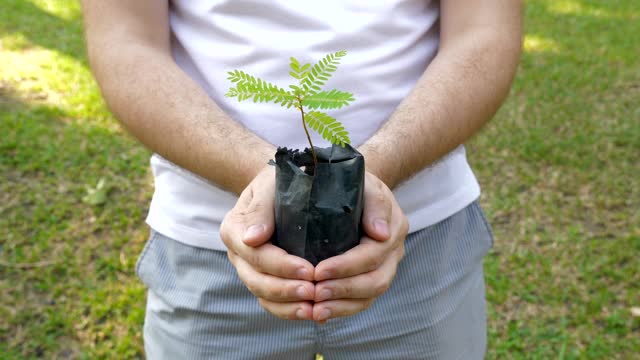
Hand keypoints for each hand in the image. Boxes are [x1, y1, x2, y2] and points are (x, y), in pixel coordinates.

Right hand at [220, 166, 315, 319]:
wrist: (282, 185)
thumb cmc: (279, 180)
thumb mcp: (270, 185)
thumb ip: (261, 209)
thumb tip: (252, 238)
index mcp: (234, 228)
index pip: (256, 254)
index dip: (282, 266)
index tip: (310, 269)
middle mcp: (237, 252)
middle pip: (256, 280)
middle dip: (286, 289)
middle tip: (315, 290)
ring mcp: (248, 268)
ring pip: (263, 295)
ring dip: (288, 305)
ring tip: (315, 307)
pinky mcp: (263, 279)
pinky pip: (271, 302)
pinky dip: (288, 311)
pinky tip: (311, 312)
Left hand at [311, 171, 408, 321]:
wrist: (354, 184)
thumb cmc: (351, 180)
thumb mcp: (361, 179)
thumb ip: (373, 201)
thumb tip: (380, 233)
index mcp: (393, 225)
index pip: (373, 254)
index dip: (347, 266)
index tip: (318, 271)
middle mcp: (393, 249)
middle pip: (376, 280)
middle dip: (344, 289)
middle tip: (314, 292)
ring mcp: (385, 265)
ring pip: (370, 295)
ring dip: (342, 305)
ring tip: (315, 310)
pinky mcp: (371, 276)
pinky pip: (362, 301)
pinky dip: (341, 309)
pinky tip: (319, 313)